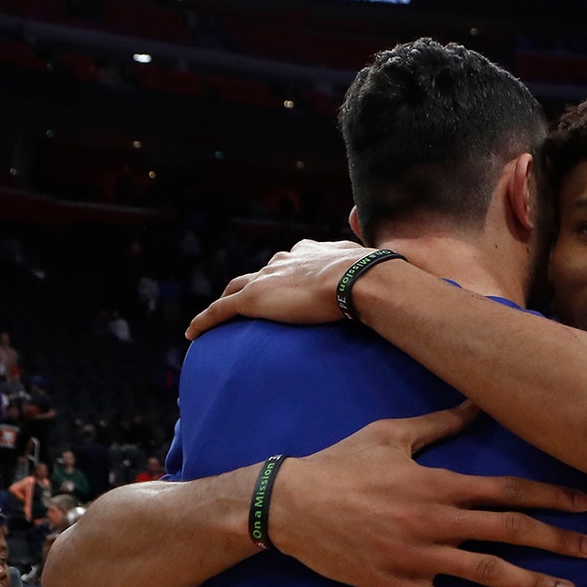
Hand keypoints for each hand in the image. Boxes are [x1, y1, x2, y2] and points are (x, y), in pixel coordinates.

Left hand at [186, 239, 374, 338]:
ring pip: (235, 289)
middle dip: (253, 283)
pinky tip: (192, 334)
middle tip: (248, 297)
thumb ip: (373, 268)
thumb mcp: (372, 266)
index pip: (291, 260)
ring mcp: (266, 279)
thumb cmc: (370, 276)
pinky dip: (204, 321)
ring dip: (225, 301)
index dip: (285, 270)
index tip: (285, 279)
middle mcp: (284, 260)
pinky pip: (220, 311)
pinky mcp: (252, 299)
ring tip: (217, 316)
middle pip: (260, 273)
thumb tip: (394, 276)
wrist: (356, 279)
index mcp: (310, 252)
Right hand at [269, 402, 586, 586]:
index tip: (583, 504)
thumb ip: (441, 424)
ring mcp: (419, 558)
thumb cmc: (342, 464)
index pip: (508, 491)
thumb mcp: (392, 433)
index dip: (550, 497)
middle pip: (509, 532)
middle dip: (555, 541)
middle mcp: (438, 521)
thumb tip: (477, 400)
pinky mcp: (398, 586)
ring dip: (530, 583)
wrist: (290, 504)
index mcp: (440, 483)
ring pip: (486, 573)